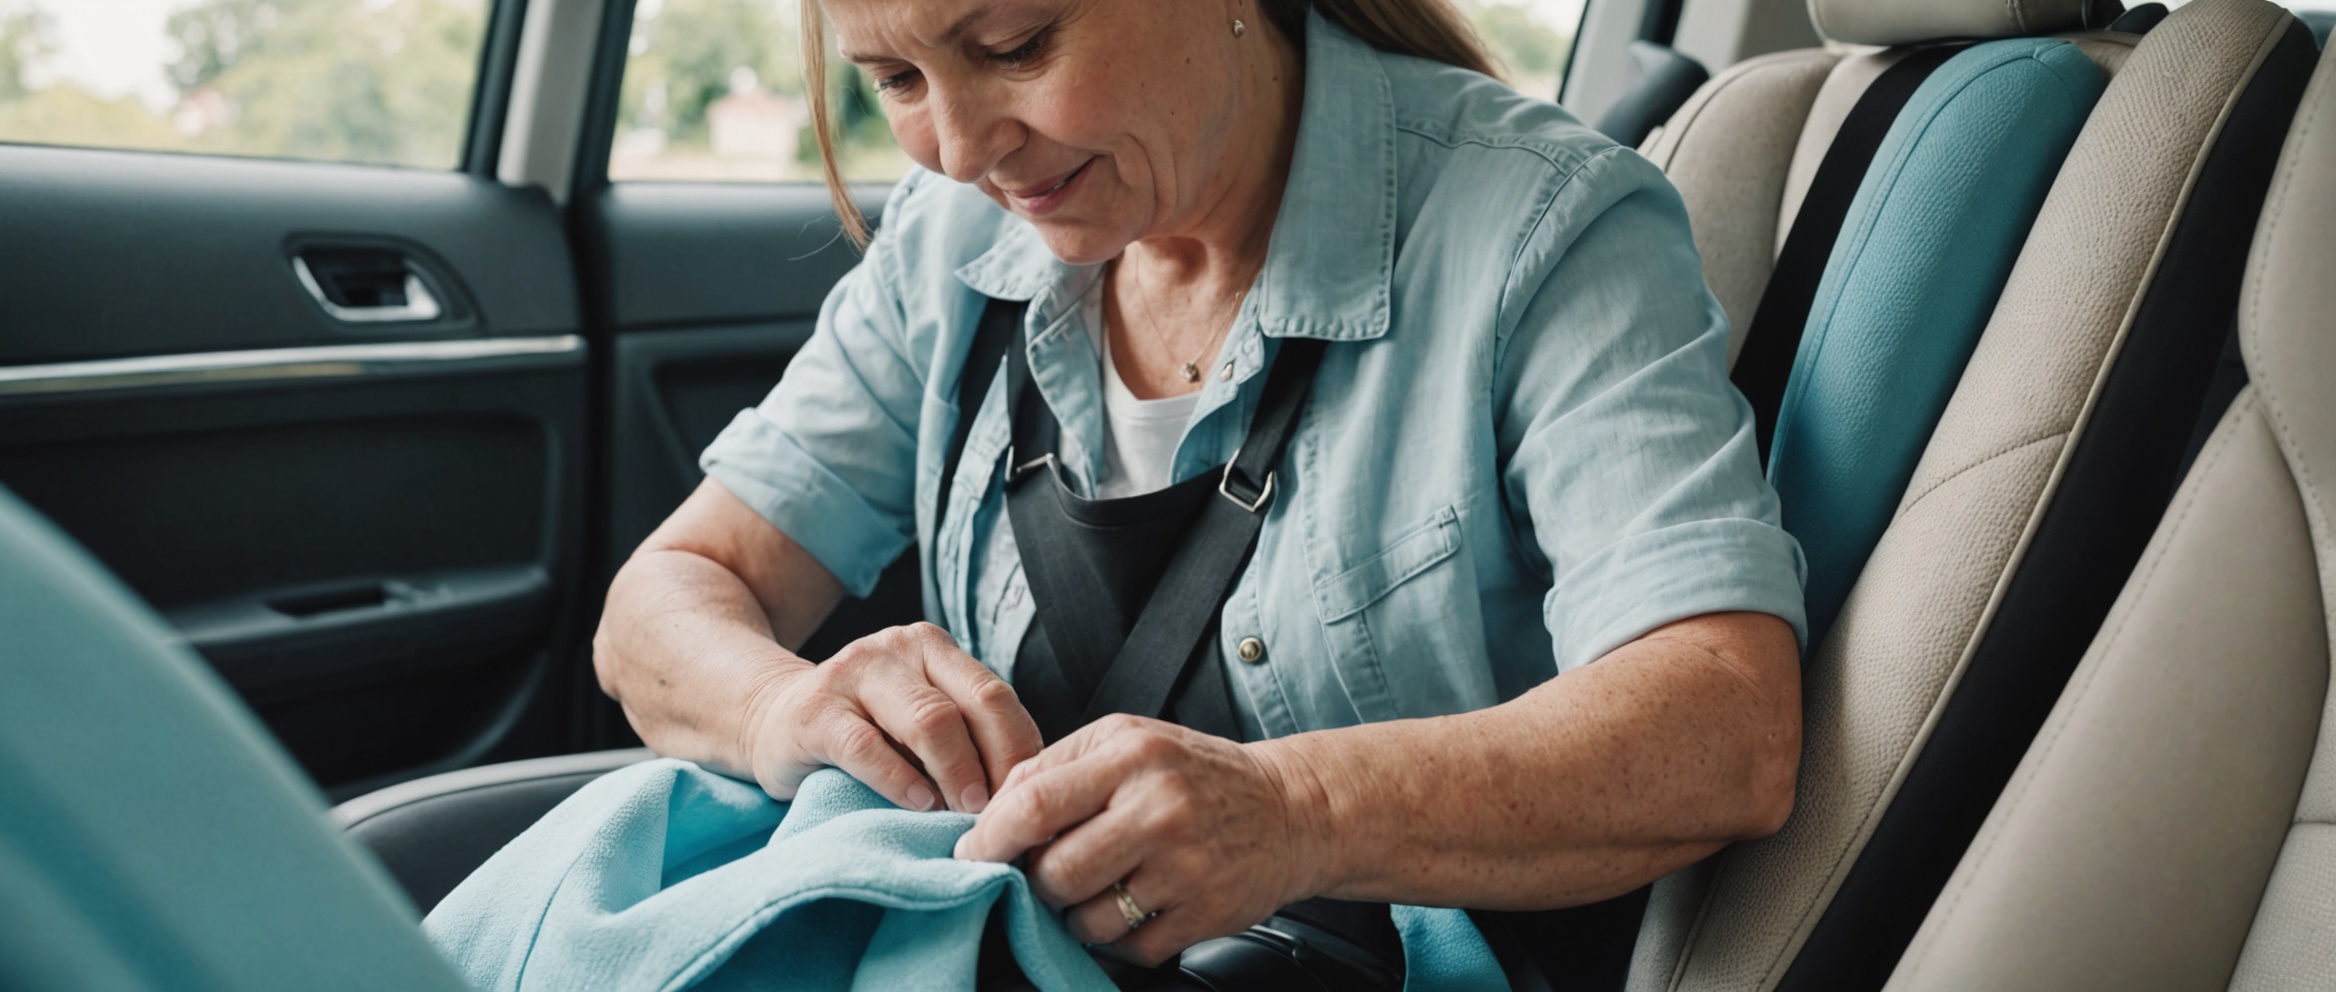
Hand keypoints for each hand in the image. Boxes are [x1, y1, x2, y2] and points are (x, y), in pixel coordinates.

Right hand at [743, 622, 1042, 813]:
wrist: (773, 718)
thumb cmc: (864, 730)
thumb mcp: (917, 719)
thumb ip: (964, 735)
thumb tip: (1024, 788)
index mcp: (933, 648)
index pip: (996, 695)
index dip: (1020, 750)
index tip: (1027, 798)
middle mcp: (898, 648)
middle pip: (971, 706)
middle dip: (995, 766)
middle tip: (1001, 813)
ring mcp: (853, 673)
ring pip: (927, 721)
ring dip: (956, 775)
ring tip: (965, 815)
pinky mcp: (813, 712)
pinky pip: (867, 748)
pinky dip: (900, 782)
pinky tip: (918, 807)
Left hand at [952, 715, 1331, 965]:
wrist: (1291, 809)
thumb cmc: (1197, 774)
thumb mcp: (1128, 740)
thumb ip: (1057, 765)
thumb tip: (990, 813)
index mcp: (1131, 756)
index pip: (1034, 803)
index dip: (991, 837)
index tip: (975, 853)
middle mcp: (1159, 809)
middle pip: (1055, 872)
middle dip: (1034, 885)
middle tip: (1042, 876)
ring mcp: (1185, 867)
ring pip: (1087, 920)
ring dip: (1074, 916)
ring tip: (1097, 889)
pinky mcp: (1204, 915)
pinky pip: (1130, 949)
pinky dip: (1118, 939)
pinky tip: (1135, 907)